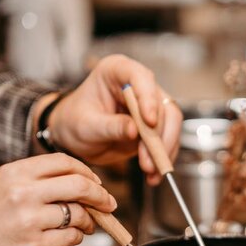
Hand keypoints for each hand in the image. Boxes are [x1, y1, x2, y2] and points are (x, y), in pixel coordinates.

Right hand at [0, 153, 115, 245]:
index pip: (65, 162)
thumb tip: (75, 183)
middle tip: (108, 204)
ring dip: (90, 221)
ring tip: (87, 225)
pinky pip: (70, 238)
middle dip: (101, 195)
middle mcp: (23, 193)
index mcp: (14, 173)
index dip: (87, 172)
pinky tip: (70, 238)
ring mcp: (30, 221)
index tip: (96, 182)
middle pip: (80, 185)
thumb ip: (33, 182)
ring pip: (78, 214)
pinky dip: (77, 237)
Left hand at [47, 54, 181, 184]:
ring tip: (151, 171)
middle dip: (157, 136)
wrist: (74, 136)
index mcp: (116, 71)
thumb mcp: (86, 126)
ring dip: (164, 149)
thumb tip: (134, 130)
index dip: (148, 99)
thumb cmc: (74, 121)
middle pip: (161, 104)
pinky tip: (153, 174)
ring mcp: (148, 104)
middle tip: (149, 160)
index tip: (149, 122)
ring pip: (170, 123)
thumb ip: (110, 126)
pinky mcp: (153, 125)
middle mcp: (137, 84)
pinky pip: (167, 139)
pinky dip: (163, 157)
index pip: (140, 77)